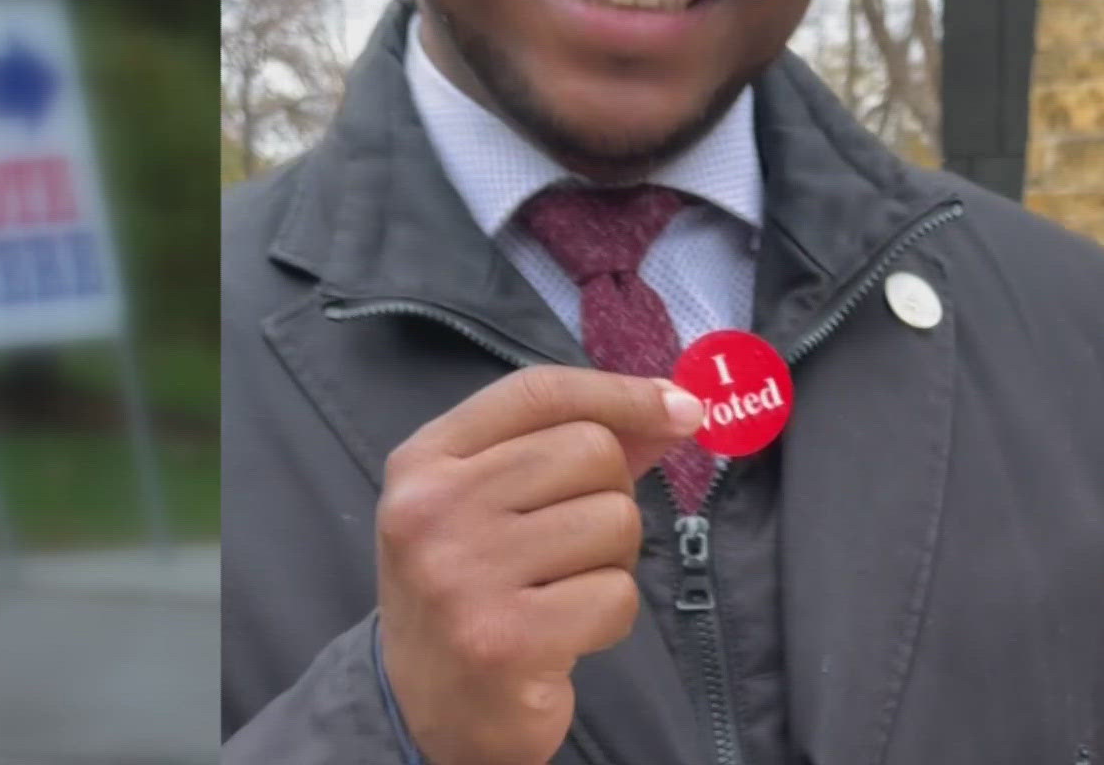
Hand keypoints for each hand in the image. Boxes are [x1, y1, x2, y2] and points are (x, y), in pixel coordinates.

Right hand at [376, 366, 702, 764]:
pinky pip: (616, 595)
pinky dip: (611, 616)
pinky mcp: (504, 639)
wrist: (424, 710)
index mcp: (423, 461)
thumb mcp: (493, 503)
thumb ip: (571, 447)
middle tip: (577, 545)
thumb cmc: (471, 590)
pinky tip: (566, 632)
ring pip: (615, 520)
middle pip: (589, 449)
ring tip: (564, 590)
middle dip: (612, 495)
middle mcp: (432, 508)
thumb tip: (674, 408)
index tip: (680, 408)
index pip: (538, 392)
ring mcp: (463, 574)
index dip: (619, 393)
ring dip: (613, 561)